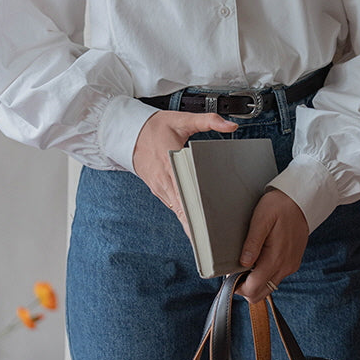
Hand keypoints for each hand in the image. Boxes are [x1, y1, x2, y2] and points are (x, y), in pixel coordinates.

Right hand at [132, 110, 237, 232]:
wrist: (130, 132)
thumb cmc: (155, 127)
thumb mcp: (182, 119)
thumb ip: (208, 120)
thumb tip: (230, 126)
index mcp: (169, 166)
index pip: (184, 195)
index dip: (195, 213)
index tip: (207, 226)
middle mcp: (164, 182)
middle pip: (182, 210)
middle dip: (197, 226)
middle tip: (214, 241)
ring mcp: (160, 188)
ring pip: (178, 211)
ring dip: (191, 224)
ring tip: (210, 239)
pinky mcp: (160, 189)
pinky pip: (174, 206)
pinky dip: (185, 216)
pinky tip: (198, 226)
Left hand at [236, 188, 309, 302]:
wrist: (302, 199)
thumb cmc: (279, 205)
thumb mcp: (262, 218)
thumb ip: (252, 243)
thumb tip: (243, 263)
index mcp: (276, 258)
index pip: (253, 288)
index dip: (238, 286)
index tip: (230, 274)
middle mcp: (285, 267)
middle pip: (260, 294)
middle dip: (245, 288)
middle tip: (235, 271)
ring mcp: (290, 266)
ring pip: (268, 287)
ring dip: (255, 282)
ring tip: (246, 263)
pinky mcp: (293, 262)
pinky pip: (276, 277)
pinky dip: (265, 275)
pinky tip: (259, 259)